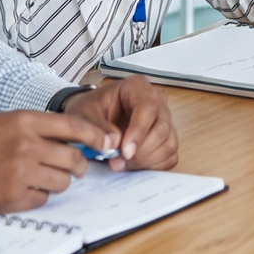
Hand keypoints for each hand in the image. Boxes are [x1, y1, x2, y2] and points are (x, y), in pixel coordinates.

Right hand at [0, 108, 105, 212]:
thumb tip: (73, 138)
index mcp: (25, 121)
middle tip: (74, 166)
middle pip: (73, 159)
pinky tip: (23, 188)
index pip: (75, 128)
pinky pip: (42, 200)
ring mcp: (19, 174)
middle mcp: (26, 146)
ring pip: (62, 182)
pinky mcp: (11, 199)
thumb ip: (37, 127)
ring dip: (58, 181)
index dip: (96, 136)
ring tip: (42, 177)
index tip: (107, 142)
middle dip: (78, 165)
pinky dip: (38, 196)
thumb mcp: (4, 121)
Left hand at [64, 76, 178, 169]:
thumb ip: (97, 128)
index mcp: (137, 87)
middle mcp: (156, 100)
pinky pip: (170, 157)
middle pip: (162, 127)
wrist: (90, 119)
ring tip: (122, 164)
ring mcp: (163, 120)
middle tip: (117, 163)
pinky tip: (133, 165)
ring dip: (146, 160)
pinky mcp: (166, 138)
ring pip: (168, 143)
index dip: (138, 132)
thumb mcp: (83, 116)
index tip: (125, 152)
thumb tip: (115, 144)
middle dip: (141, 151)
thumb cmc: (88, 112)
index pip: (148, 108)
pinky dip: (153, 166)